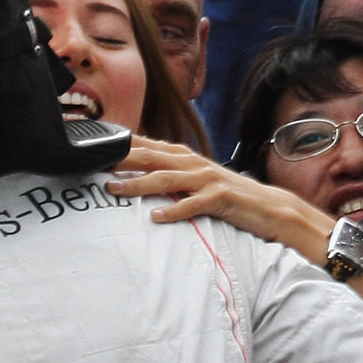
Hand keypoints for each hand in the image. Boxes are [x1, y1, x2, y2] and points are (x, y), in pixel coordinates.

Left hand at [107, 135, 316, 246]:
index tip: (93, 148)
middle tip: (93, 165)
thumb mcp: (195, 179)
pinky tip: (157, 217)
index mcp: (184, 157)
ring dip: (138, 184)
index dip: (120, 145)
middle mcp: (193, 163)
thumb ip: (169, 172)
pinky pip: (192, 204)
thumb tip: (138, 170)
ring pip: (165, 178)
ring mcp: (206, 180)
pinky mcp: (219, 198)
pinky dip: (174, 210)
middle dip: (121, 160)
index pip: (146, 145)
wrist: (270, 207)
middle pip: (150, 157)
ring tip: (115, 190)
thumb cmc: (227, 195)